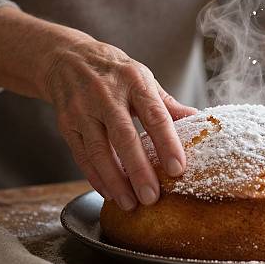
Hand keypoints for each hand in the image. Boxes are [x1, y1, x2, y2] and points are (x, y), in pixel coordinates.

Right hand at [43, 40, 195, 209]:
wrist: (68, 59)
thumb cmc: (115, 72)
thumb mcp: (143, 79)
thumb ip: (167, 104)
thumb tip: (197, 121)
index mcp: (134, 82)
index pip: (155, 115)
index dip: (167, 143)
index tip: (178, 169)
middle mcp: (106, 95)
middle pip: (124, 137)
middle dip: (138, 170)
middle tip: (152, 197)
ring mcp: (83, 110)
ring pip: (98, 151)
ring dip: (115, 181)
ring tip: (131, 203)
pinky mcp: (66, 124)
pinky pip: (81, 155)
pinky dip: (95, 177)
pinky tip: (109, 192)